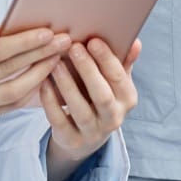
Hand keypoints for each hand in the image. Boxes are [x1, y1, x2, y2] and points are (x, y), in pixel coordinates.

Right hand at [0, 18, 71, 129]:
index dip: (24, 42)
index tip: (47, 32)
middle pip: (10, 71)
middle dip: (41, 54)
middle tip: (64, 41)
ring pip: (14, 93)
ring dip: (40, 75)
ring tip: (57, 58)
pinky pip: (8, 106)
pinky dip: (29, 93)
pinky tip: (43, 78)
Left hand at [41, 37, 141, 180]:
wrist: (87, 136)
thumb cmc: (101, 97)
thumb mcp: (114, 82)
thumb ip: (123, 62)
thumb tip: (135, 42)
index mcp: (127, 99)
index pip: (119, 78)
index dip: (106, 59)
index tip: (93, 40)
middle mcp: (114, 118)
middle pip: (102, 95)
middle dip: (88, 70)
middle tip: (74, 47)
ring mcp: (93, 133)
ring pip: (80, 109)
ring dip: (67, 85)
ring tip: (56, 63)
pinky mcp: (72, 140)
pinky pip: (59, 120)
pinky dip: (50, 101)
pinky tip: (44, 82)